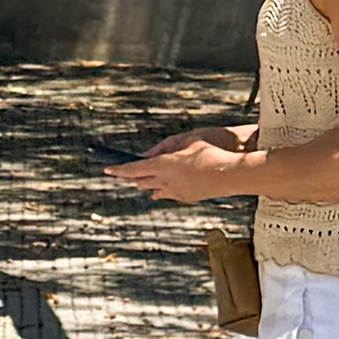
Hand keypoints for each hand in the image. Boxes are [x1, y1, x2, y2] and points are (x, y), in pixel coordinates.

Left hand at [111, 126, 256, 202]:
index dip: (119, 170)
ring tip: (137, 181)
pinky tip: (158, 190)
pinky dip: (160, 190)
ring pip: (153, 189)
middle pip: (141, 180)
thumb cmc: (209, 151)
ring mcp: (177, 192)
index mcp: (163, 165)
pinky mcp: (187, 198)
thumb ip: (164, 146)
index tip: (107, 171)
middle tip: (120, 174)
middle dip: (130, 177)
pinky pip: (167, 195)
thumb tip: (146, 154)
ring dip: (145, 184)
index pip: (134, 169)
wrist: (231, 174)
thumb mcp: (186, 140)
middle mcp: (166, 181)